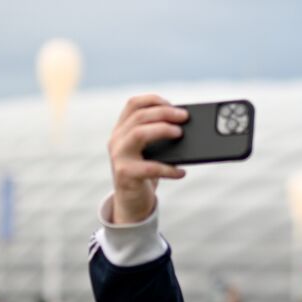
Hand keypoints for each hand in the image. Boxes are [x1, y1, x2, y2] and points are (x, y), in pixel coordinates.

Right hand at [107, 95, 189, 223]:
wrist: (130, 201)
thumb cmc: (144, 171)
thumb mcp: (149, 150)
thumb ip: (158, 135)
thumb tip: (185, 124)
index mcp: (122, 129)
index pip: (133, 104)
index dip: (154, 100)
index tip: (173, 105)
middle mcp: (116, 139)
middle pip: (139, 116)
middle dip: (165, 113)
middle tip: (184, 117)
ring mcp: (118, 156)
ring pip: (139, 134)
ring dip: (162, 130)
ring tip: (180, 134)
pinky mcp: (125, 174)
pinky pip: (150, 168)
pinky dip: (169, 169)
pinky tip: (181, 172)